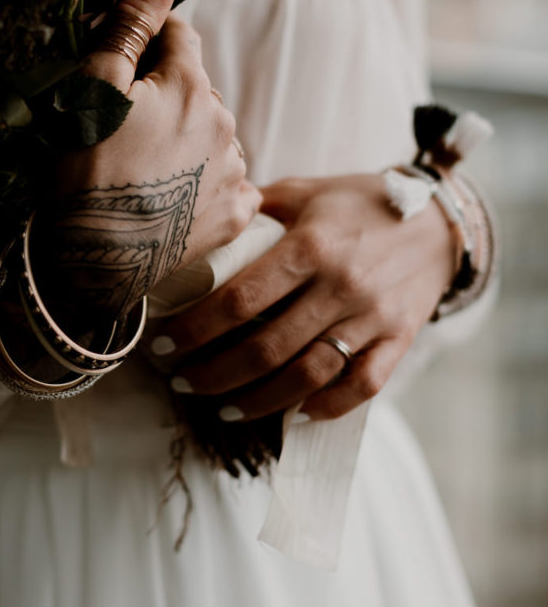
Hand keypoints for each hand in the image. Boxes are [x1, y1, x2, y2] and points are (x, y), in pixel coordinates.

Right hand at [36, 0, 259, 324]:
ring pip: (214, 136)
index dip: (145, 43)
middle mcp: (226, 124)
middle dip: (167, 95)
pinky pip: (229, 184)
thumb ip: (131, 23)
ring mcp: (235, 173)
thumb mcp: (94, 86)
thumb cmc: (84, 169)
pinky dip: (207, 184)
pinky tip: (174, 196)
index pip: (179, 36)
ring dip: (188, 140)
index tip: (119, 66)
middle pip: (198, 89)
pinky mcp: (234, 217)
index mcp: (193, 85)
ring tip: (145, 170)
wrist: (93, 260)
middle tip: (123, 129)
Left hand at [152, 172, 457, 420]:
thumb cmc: (360, 202)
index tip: (164, 345)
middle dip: (214, 374)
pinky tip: (292, 414)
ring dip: (258, 401)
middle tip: (182, 382)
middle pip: (266, 347)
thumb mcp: (306, 192)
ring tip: (222, 408)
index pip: (240, 299)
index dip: (196, 329)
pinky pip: (361, 387)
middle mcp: (341, 285)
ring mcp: (373, 317)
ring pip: (308, 376)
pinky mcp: (399, 340)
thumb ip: (254, 206)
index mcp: (311, 245)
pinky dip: (325, 408)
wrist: (441, 219)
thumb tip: (199, 220)